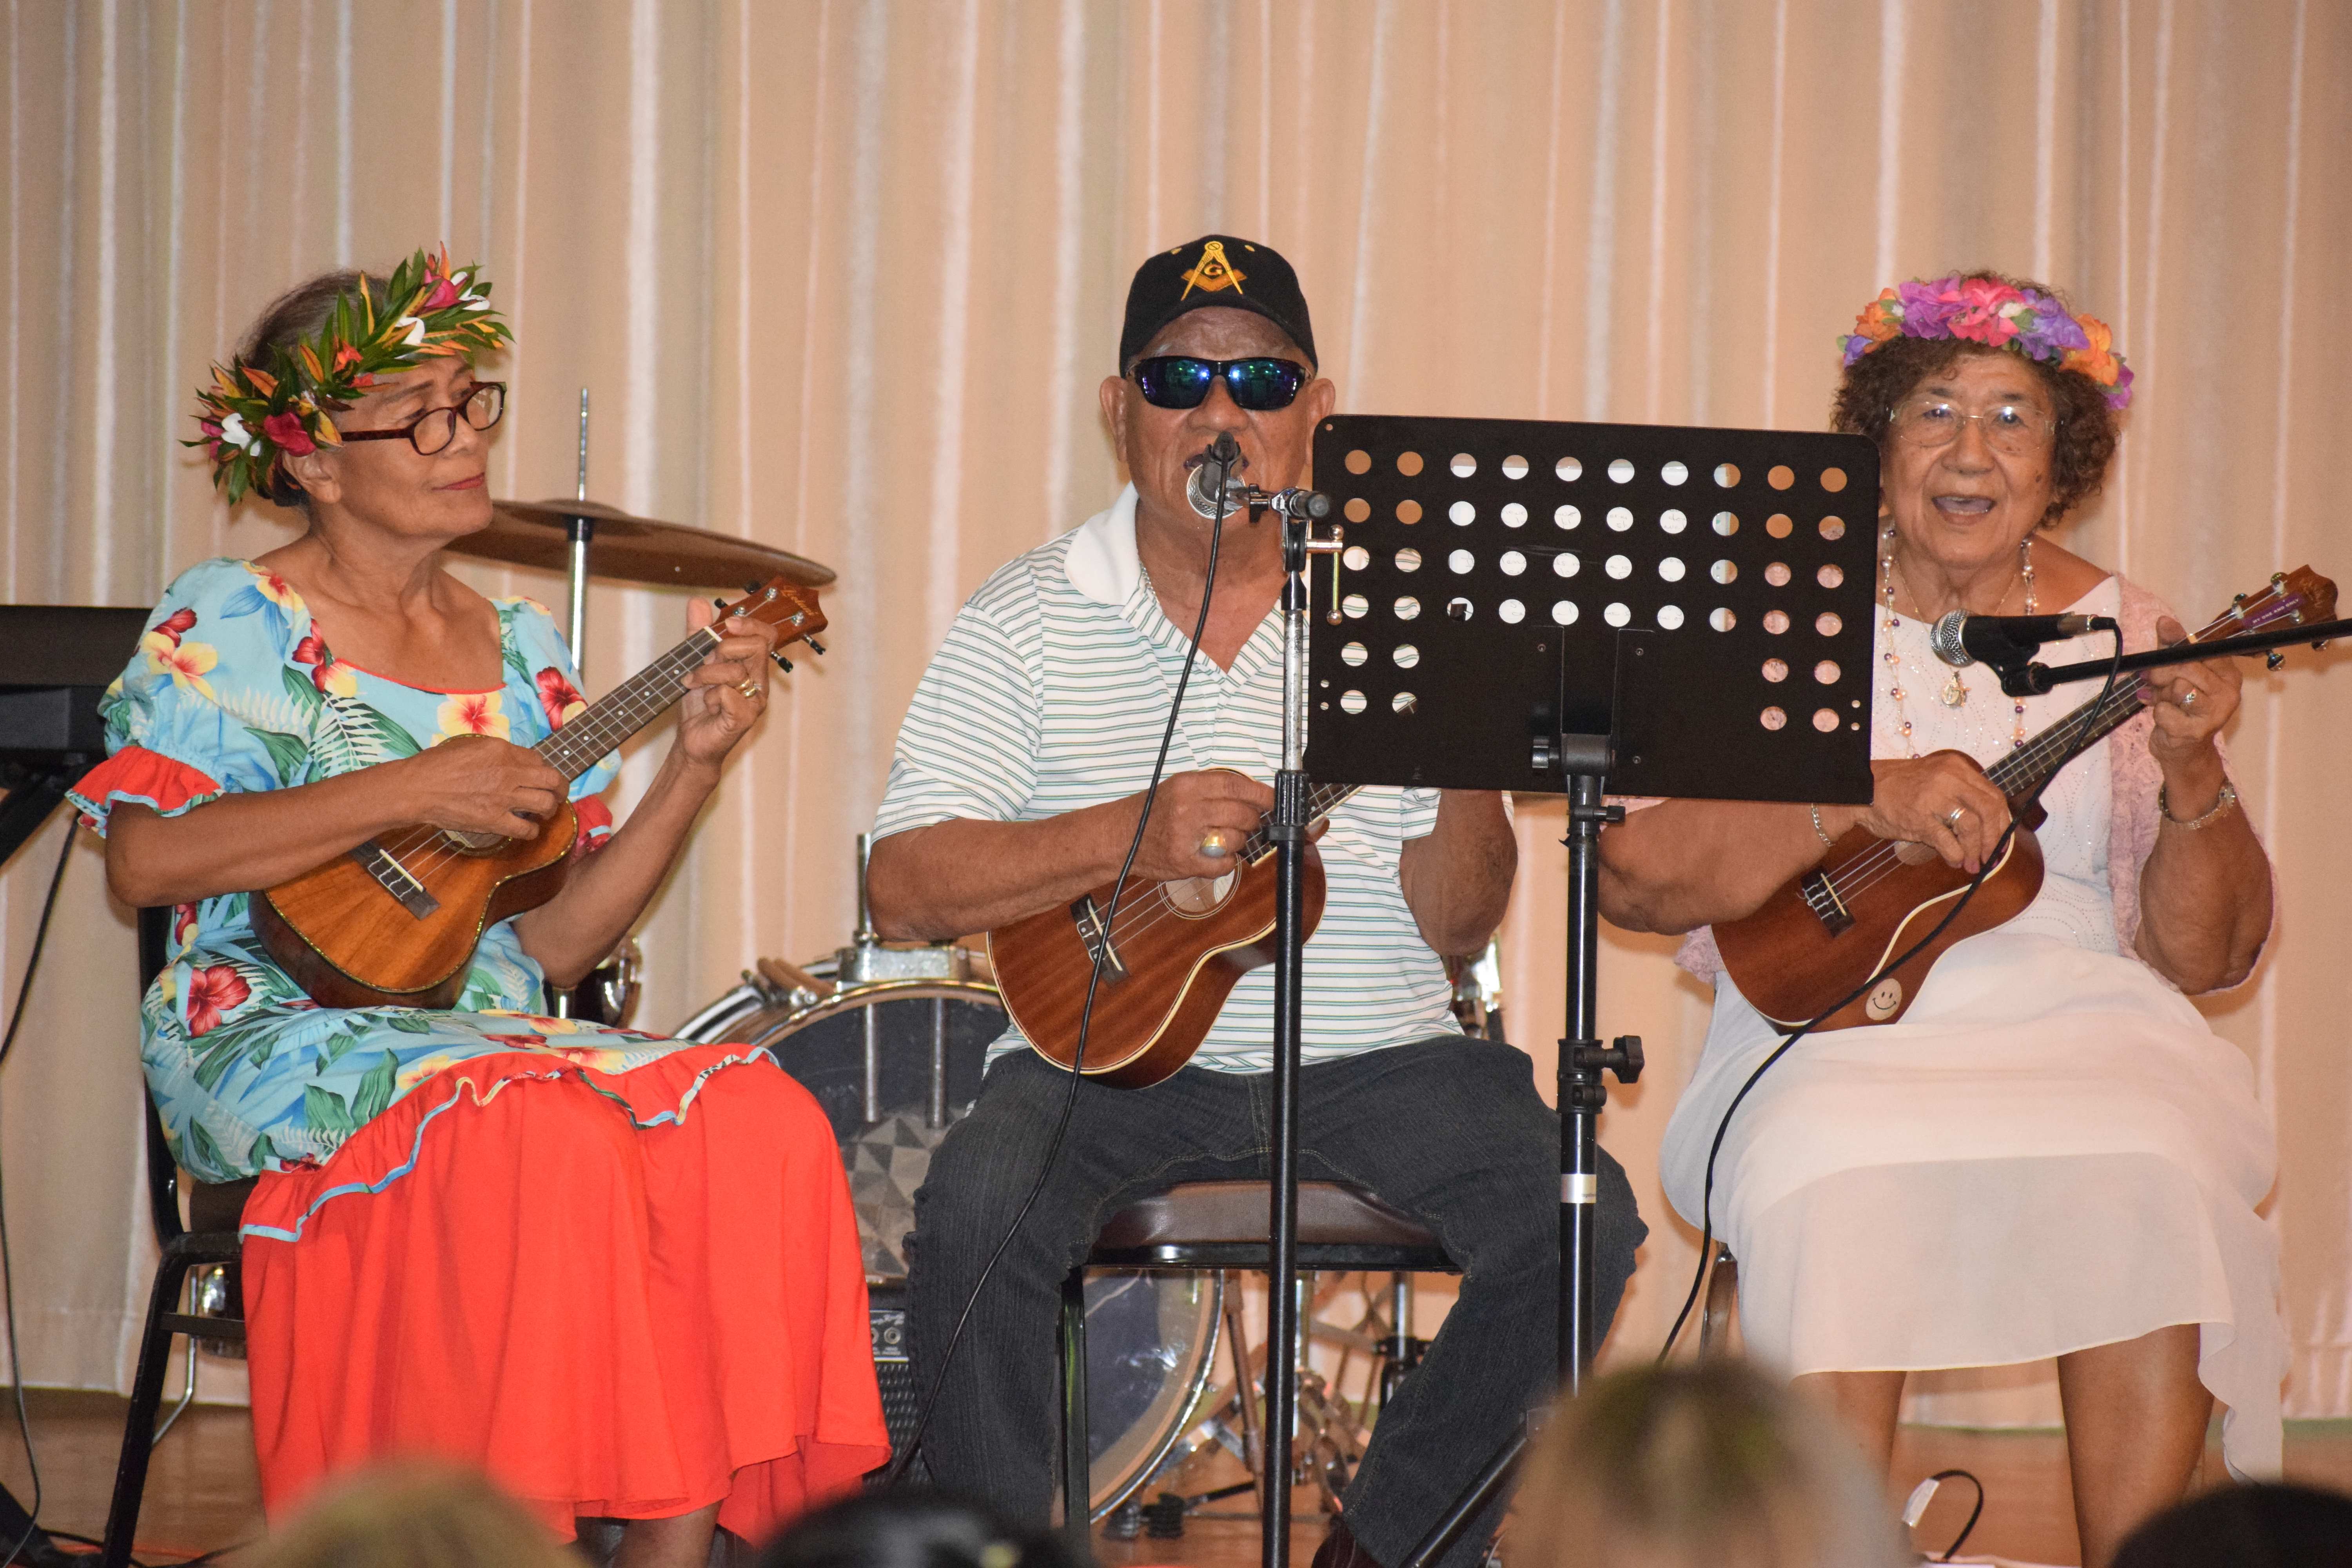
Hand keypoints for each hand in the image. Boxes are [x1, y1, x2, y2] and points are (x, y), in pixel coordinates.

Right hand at [394, 736, 567, 838]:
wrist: (417, 788)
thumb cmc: (435, 765)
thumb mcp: (469, 745)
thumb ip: (494, 752)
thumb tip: (511, 760)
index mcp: (501, 750)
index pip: (538, 758)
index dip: (540, 769)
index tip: (537, 776)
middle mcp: (508, 772)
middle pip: (552, 779)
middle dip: (560, 788)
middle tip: (558, 794)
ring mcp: (503, 797)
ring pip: (546, 804)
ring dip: (550, 809)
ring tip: (545, 812)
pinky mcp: (494, 820)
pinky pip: (526, 829)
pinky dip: (531, 831)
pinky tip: (527, 828)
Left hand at [676, 600, 781, 768]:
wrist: (692, 740)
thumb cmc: (699, 704)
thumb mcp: (695, 661)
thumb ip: (699, 632)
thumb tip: (698, 602)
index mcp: (753, 666)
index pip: (767, 636)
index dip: (751, 624)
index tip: (729, 624)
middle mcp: (759, 682)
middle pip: (756, 646)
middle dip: (723, 648)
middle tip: (704, 662)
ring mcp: (754, 701)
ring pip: (735, 671)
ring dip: (705, 675)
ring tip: (694, 685)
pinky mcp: (743, 719)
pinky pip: (727, 694)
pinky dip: (710, 697)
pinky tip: (707, 706)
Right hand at [1121, 769, 1274, 882]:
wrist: (1119, 837)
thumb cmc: (1152, 812)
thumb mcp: (1178, 787)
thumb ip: (1212, 788)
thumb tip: (1253, 795)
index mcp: (1188, 785)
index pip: (1235, 785)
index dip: (1261, 793)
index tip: (1274, 800)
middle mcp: (1187, 808)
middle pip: (1241, 813)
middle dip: (1253, 821)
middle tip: (1249, 823)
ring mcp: (1186, 836)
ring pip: (1235, 839)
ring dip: (1237, 842)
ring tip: (1222, 840)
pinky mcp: (1184, 862)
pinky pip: (1223, 864)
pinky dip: (1226, 863)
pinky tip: (1214, 856)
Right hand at [1851, 752, 2011, 872]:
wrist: (1860, 791)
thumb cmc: (1896, 788)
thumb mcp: (1934, 779)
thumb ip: (1959, 793)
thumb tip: (1986, 825)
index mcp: (1956, 767)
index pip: (1993, 795)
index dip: (2001, 822)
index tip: (2000, 839)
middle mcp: (1949, 778)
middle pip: (1989, 810)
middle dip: (1994, 838)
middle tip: (1991, 855)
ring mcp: (1934, 797)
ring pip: (1971, 826)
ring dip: (1975, 850)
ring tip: (1971, 864)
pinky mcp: (1919, 817)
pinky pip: (1948, 841)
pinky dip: (1955, 855)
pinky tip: (1953, 860)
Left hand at [2140, 615, 2239, 791]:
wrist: (2184, 751)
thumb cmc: (2181, 708)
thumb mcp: (2177, 674)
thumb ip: (2171, 647)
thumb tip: (2164, 621)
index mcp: (2228, 674)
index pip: (2200, 648)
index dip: (2174, 646)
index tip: (2161, 650)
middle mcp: (2228, 692)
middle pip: (2185, 666)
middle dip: (2161, 673)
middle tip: (2152, 680)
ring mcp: (2215, 713)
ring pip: (2177, 687)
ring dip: (2160, 694)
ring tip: (2161, 701)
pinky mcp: (2196, 731)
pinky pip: (2164, 711)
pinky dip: (2156, 713)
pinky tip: (2164, 719)